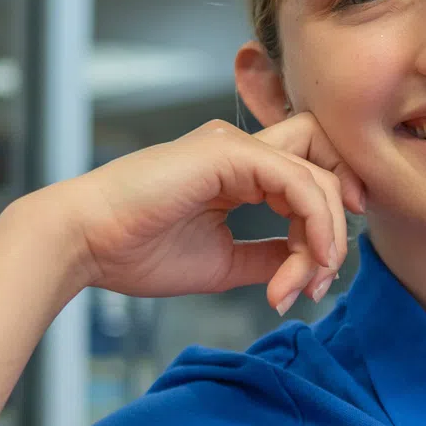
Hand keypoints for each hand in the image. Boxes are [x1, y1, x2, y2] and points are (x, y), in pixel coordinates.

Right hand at [53, 113, 363, 313]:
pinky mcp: (227, 153)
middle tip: (326, 273)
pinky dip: (313, 221)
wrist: (84, 244)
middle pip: (325, 161)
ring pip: (318, 172)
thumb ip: (266, 256)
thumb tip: (306, 265)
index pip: (309, 176)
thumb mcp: (222, 261)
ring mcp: (233, 144)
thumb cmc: (135, 251)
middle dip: (341, 220)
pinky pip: (296, 180)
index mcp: (236, 169)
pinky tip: (309, 259)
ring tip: (309, 280)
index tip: (325, 270)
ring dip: (326, 233)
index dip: (329, 221)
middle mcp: (239, 148)